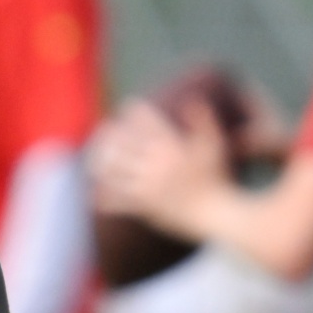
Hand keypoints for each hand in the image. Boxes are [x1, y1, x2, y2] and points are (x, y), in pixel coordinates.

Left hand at [89, 99, 231, 235]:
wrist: (216, 213)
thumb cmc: (218, 178)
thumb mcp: (215, 145)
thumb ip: (203, 121)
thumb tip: (192, 98)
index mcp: (170, 148)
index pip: (146, 123)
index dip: (134, 111)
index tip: (127, 107)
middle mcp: (155, 165)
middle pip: (122, 144)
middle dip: (110, 135)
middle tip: (103, 129)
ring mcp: (148, 186)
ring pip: (114, 172)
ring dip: (102, 163)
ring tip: (94, 158)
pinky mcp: (145, 207)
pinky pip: (119, 202)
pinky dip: (105, 198)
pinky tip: (95, 195)